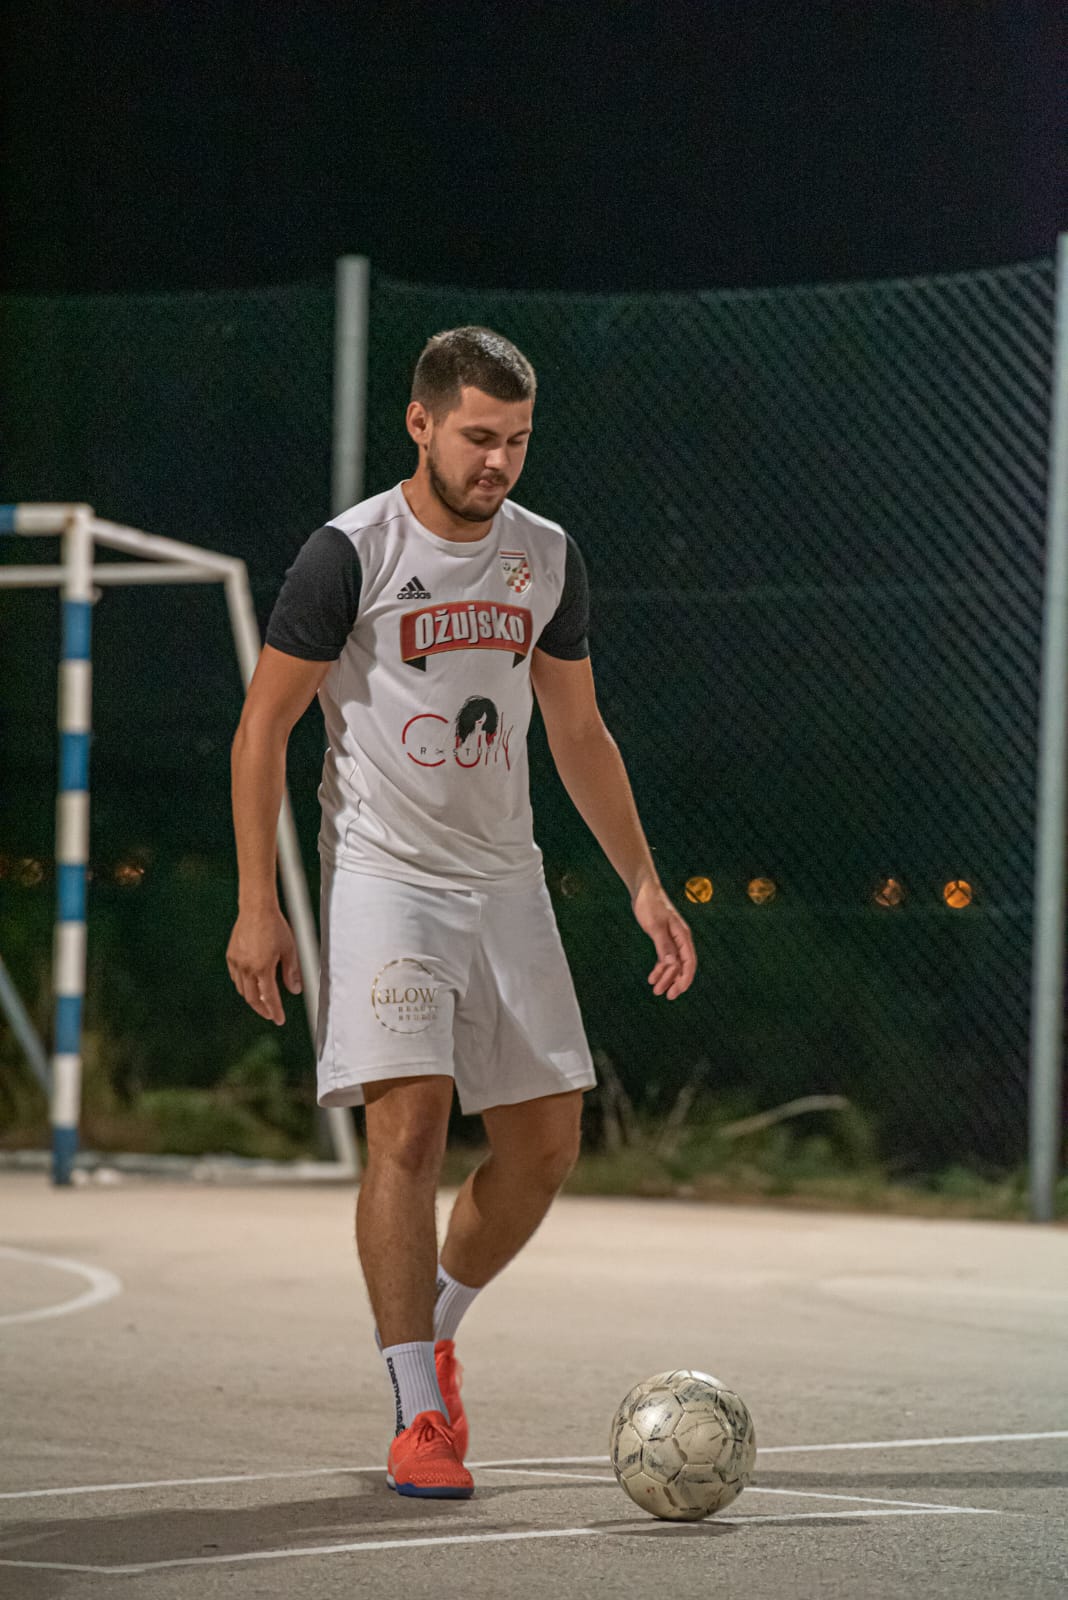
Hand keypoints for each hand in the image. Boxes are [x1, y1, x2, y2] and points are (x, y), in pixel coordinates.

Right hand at [226, 906, 302, 1024]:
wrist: (256, 909)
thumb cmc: (275, 926)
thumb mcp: (289, 949)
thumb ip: (292, 972)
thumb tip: (295, 989)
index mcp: (262, 968)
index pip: (269, 997)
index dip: (275, 1011)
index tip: (279, 1020)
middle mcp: (246, 967)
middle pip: (252, 998)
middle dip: (262, 1009)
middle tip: (270, 1014)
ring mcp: (236, 962)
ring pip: (242, 989)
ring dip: (252, 997)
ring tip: (262, 1000)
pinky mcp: (231, 955)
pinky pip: (235, 977)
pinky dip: (243, 984)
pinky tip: (250, 984)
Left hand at [631, 880, 696, 999]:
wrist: (643, 889)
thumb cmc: (650, 904)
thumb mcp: (655, 926)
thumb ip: (664, 945)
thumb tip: (672, 964)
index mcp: (682, 935)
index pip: (689, 961)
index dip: (685, 978)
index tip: (678, 991)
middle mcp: (680, 939)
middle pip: (682, 965)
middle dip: (675, 981)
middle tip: (666, 995)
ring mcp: (672, 938)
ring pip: (673, 963)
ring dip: (665, 977)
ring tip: (656, 990)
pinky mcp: (663, 937)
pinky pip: (665, 957)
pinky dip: (659, 968)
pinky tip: (652, 977)